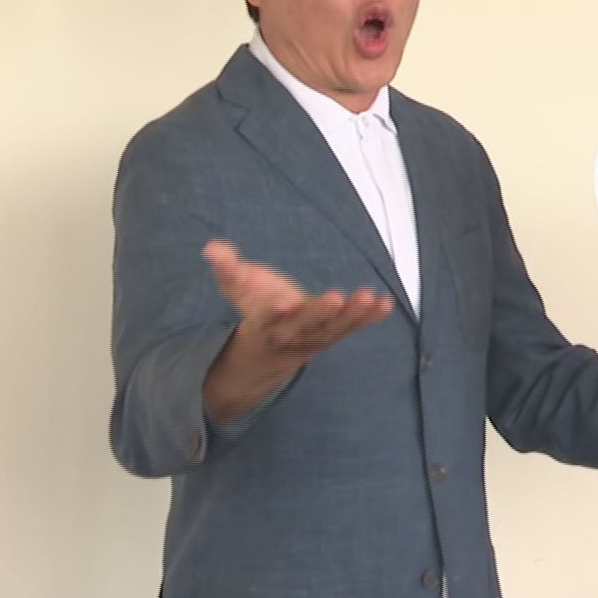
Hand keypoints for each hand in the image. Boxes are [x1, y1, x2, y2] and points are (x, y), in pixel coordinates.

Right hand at [201, 240, 392, 422]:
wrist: (269, 350)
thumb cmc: (254, 307)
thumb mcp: (236, 288)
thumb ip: (227, 268)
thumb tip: (211, 247)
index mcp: (265, 324)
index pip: (269, 320)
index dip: (276, 313)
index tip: (283, 303)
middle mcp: (292, 335)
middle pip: (307, 326)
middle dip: (322, 313)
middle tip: (337, 297)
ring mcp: (316, 338)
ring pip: (335, 330)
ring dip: (354, 315)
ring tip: (369, 297)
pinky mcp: (334, 335)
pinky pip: (354, 328)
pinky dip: (370, 318)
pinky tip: (386, 304)